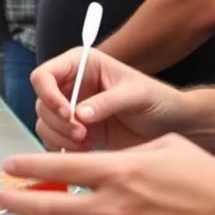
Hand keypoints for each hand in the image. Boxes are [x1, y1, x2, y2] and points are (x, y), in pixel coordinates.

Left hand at [0, 134, 214, 214]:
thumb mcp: (164, 147)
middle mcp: (113, 208)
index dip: (27, 167)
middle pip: (45, 209)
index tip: (10, 167)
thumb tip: (93, 159)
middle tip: (5, 198)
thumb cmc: (206, 181)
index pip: (56, 167)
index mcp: (119, 172)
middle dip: (16, 202)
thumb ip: (124, 152)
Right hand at [31, 47, 187, 151]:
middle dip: (57, 121)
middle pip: (41, 102)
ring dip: (59, 136)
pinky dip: (62, 147)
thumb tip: (80, 114)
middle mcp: (72, 84)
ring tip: (87, 143)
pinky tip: (85, 150)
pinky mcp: (76, 130)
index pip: (45, 75)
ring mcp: (72, 108)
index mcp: (82, 64)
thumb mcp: (137, 95)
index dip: (48, 94)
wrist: (173, 126)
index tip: (68, 114)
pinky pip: (53, 139)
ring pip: (44, 122)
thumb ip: (108, 102)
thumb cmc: (159, 100)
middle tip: (82, 135)